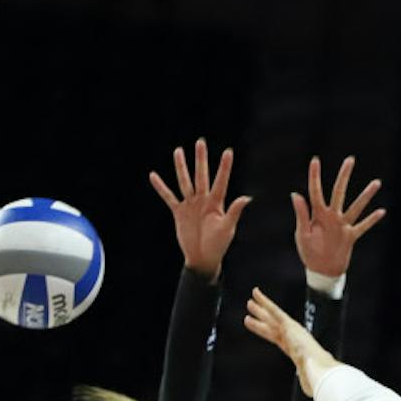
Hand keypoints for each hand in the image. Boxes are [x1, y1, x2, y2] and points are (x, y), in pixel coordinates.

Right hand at [148, 138, 251, 278]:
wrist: (202, 259)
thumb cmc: (218, 245)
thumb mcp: (227, 228)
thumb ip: (234, 212)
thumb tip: (247, 198)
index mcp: (217, 203)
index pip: (221, 181)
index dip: (224, 167)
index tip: (228, 151)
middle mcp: (203, 200)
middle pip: (201, 175)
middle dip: (200, 159)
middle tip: (200, 142)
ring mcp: (190, 205)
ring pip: (185, 181)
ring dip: (181, 167)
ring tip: (178, 151)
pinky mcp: (179, 212)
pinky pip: (169, 197)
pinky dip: (161, 187)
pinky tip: (153, 175)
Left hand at [244, 287, 338, 395]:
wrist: (319, 369)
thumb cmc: (317, 376)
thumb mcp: (309, 380)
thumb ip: (307, 382)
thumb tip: (310, 391)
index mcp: (295, 349)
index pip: (279, 339)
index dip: (270, 334)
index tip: (264, 329)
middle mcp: (292, 338)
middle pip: (272, 327)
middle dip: (261, 321)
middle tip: (251, 314)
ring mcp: (290, 330)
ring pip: (271, 317)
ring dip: (260, 310)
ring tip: (249, 303)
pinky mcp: (289, 324)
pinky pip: (274, 310)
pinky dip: (265, 301)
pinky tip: (255, 293)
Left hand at [292, 156, 385, 277]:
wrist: (321, 271)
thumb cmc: (308, 252)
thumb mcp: (302, 234)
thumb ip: (301, 214)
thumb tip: (295, 194)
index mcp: (317, 214)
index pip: (315, 191)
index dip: (315, 176)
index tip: (315, 160)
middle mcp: (331, 216)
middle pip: (339, 192)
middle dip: (344, 176)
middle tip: (350, 159)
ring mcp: (342, 225)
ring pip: (356, 207)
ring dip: (366, 196)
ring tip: (376, 182)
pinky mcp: (350, 236)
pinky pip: (363, 226)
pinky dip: (371, 220)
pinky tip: (382, 211)